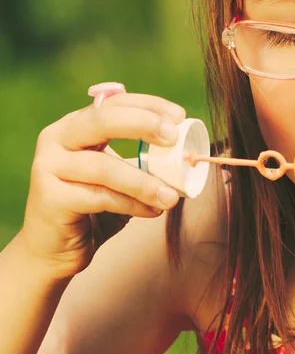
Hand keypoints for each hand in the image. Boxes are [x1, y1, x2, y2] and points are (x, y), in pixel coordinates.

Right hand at [20, 91, 185, 279]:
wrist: (54, 250)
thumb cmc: (94, 208)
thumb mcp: (121, 177)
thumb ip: (143, 161)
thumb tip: (187, 155)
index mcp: (76, 125)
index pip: (114, 103)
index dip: (148, 105)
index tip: (179, 116)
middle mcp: (57, 139)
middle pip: (101, 121)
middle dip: (142, 124)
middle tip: (173, 138)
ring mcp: (48, 166)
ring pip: (105, 168)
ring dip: (144, 183)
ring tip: (171, 197)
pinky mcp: (49, 197)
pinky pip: (100, 197)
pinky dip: (132, 204)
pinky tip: (152, 211)